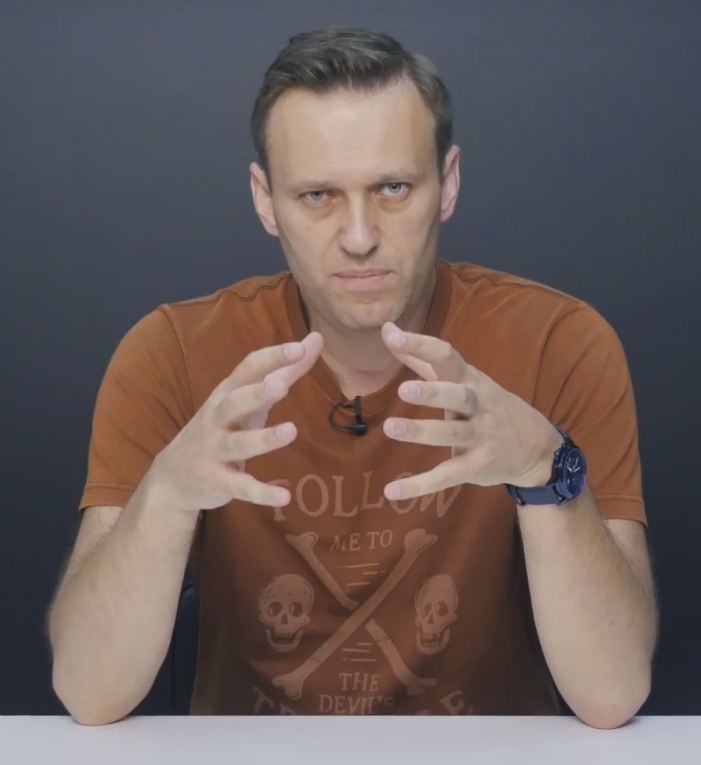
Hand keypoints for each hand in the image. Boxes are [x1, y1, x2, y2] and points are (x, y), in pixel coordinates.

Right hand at [152, 332, 323, 510]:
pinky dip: (261, 492)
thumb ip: (285, 371)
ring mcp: (215, 450)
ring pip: (238, 444)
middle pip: (235, 402)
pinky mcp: (218, 481)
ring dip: (264, 439)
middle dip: (256, 393)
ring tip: (291, 432)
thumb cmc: (223, 426)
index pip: (248, 369)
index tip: (299, 347)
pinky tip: (284, 496)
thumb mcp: (250, 398)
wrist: (174, 476)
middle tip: (281, 385)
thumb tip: (316, 340)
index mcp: (228, 393)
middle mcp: (218, 418)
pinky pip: (240, 487)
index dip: (272, 358)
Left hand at [380, 323, 561, 499]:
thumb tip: (388, 331)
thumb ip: (423, 360)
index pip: (447, 357)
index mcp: (471, 380)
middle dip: (433, 392)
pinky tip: (393, 491)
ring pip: (452, 434)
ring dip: (423, 431)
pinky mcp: (478, 466)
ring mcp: (481, 436)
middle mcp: (478, 405)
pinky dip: (421, 485)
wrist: (538, 448)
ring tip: (391, 428)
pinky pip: (448, 475)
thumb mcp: (463, 381)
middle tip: (405, 390)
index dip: (422, 346)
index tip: (393, 337)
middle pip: (458, 395)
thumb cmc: (488, 407)